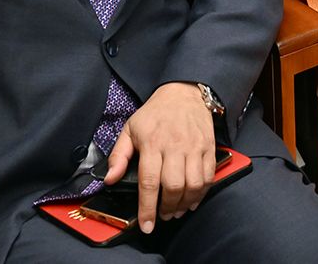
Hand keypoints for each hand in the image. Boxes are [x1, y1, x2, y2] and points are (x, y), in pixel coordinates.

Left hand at [101, 81, 216, 233]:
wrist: (185, 92)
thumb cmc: (155, 113)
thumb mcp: (130, 129)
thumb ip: (118, 155)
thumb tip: (109, 179)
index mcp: (152, 142)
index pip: (149, 182)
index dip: (147, 208)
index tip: (146, 225)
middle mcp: (174, 145)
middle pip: (173, 186)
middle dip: (167, 208)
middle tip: (161, 216)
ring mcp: (194, 147)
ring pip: (193, 185)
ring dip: (184, 204)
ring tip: (176, 211)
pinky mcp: (208, 148)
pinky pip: (208, 177)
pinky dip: (201, 193)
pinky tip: (192, 200)